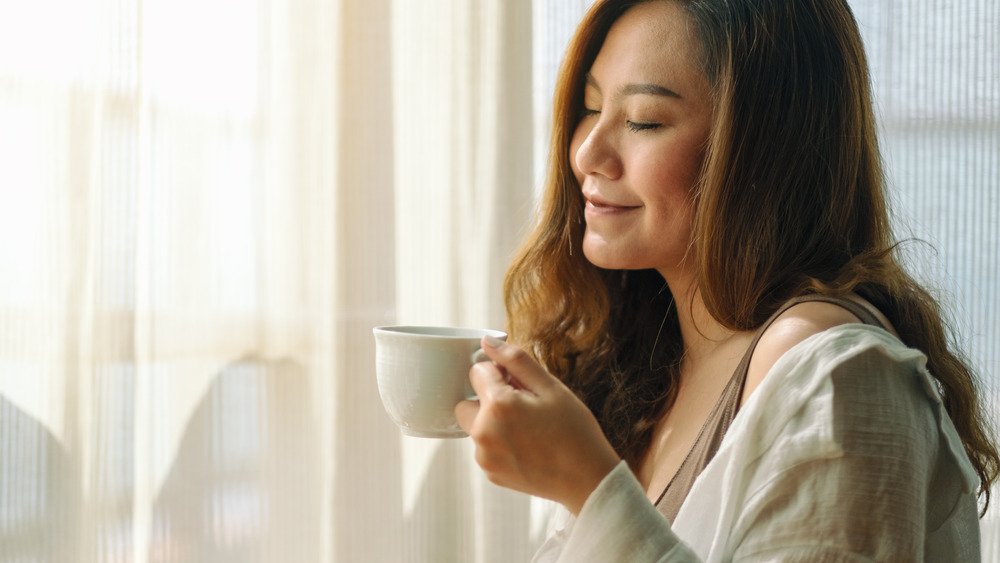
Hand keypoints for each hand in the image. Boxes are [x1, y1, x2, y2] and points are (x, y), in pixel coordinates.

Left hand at [454, 336, 620, 514]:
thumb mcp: (550, 387)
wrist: (587, 480)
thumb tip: (487, 342)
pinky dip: (499, 443)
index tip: (521, 385)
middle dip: (487, 398)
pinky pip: (485, 447)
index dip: (499, 373)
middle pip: (467, 401)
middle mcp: (483, 432)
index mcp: (497, 405)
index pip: (477, 372)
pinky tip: (528, 447)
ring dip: (493, 421)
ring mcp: (484, 456)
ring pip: (476, 426)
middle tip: (522, 406)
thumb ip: (515, 360)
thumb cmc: (574, 430)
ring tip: (529, 429)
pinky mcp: (490, 473)